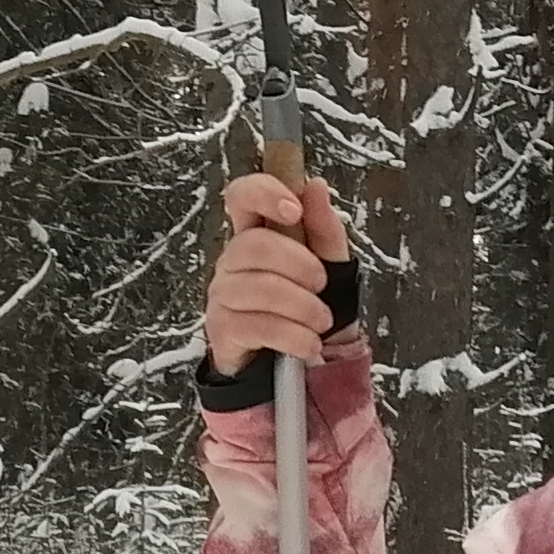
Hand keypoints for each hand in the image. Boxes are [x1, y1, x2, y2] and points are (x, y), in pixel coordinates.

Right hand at [200, 167, 358, 382]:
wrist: (299, 367)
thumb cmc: (309, 307)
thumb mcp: (331, 265)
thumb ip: (324, 228)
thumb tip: (314, 186)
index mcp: (256, 234)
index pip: (241, 196)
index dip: (263, 194)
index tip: (294, 211)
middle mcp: (232, 260)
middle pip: (253, 244)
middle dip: (298, 264)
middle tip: (321, 283)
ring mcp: (222, 294)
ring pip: (259, 288)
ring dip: (302, 306)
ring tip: (322, 322)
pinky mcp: (222, 330)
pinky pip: (258, 326)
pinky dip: (293, 336)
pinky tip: (309, 343)